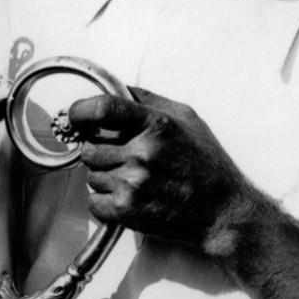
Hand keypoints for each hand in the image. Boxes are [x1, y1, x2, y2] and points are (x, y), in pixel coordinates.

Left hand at [68, 87, 259, 252]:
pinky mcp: (128, 210)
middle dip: (100, 152)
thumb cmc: (205, 162)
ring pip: (91, 175)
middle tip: (122, 158)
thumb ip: (149, 100)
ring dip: (105, 178)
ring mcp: (133, 183)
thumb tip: (116, 87)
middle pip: (90, 147)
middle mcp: (142, 153)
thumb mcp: (187, 118)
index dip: (81, 111)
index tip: (76, 117)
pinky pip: (93, 201)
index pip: (102, 108)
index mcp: (156, 125)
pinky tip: (127, 198)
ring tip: (133, 180)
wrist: (222, 211)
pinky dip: (104, 202)